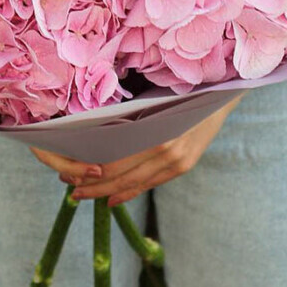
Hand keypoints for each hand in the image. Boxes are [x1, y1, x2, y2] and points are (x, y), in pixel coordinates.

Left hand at [29, 95, 242, 206]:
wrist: (220, 92)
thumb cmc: (179, 87)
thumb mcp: (151, 96)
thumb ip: (127, 115)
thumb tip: (91, 128)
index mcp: (154, 131)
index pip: (112, 159)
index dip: (87, 169)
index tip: (66, 169)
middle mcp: (166, 150)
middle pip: (120, 175)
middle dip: (91, 184)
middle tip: (67, 186)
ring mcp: (177, 161)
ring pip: (133, 184)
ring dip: (105, 192)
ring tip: (82, 194)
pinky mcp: (183, 165)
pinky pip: (151, 184)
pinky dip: (129, 193)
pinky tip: (112, 199)